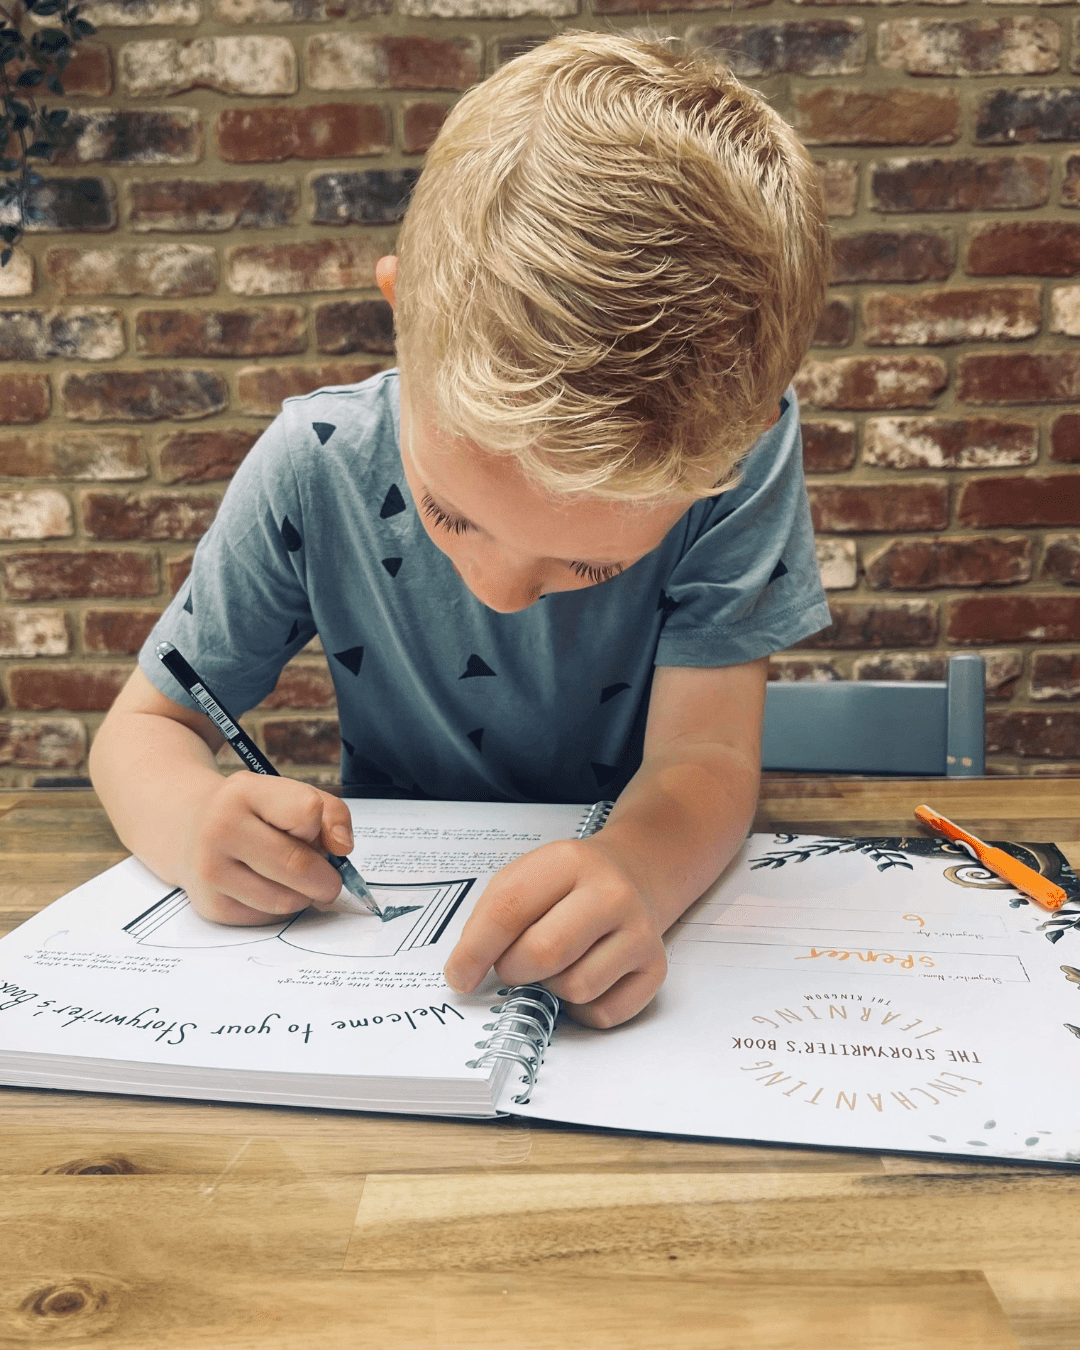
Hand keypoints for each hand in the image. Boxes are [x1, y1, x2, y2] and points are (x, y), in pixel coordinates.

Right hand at [178, 772, 355, 924]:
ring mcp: (211, 871)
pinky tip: (267, 888)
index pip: (308, 811)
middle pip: (299, 866)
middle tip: (329, 878)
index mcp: (244, 791)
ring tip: (290, 878)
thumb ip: (332, 813)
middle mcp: (220, 829)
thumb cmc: (254, 813)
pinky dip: (281, 908)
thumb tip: (343, 848)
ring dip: (303, 895)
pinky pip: (270, 918)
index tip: (310, 830)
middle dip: (326, 878)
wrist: (190, 830)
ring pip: (287, 900)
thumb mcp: (289, 794)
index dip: (318, 826)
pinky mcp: (212, 906)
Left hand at [444, 838, 666, 1027]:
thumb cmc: (567, 884)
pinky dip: (582, 1008)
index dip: (474, 950)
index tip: (458, 975)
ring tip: (558, 963)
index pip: (509, 909)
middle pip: (543, 954)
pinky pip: (603, 1013)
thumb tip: (464, 974)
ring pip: (575, 989)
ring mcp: (640, 931)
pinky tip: (585, 975)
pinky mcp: (656, 968)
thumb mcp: (526, 877)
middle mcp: (611, 893)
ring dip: (552, 987)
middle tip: (513, 964)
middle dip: (514, 970)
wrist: (635, 872)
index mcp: (569, 861)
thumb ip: (491, 918)